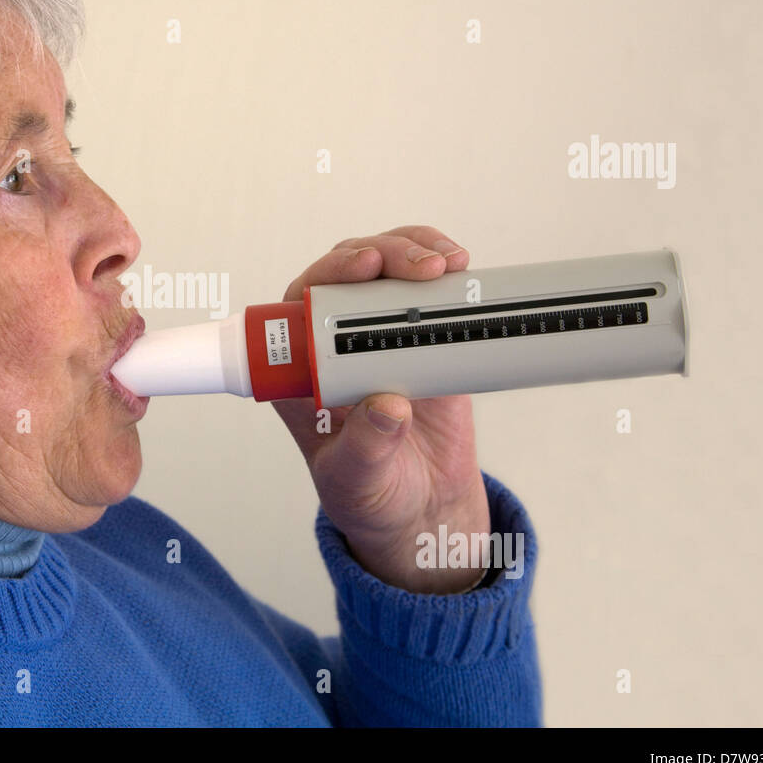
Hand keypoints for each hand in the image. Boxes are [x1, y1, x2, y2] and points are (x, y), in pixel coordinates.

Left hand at [273, 226, 489, 593]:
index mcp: (301, 372)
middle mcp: (335, 345)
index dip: (328, 275)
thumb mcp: (357, 479)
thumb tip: (388, 407)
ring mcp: (381, 337)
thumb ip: (366, 447)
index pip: (301, 305)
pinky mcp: (424, 340)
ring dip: (414, 252)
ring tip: (448, 264)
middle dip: (382, 256)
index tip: (364, 268)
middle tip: (423, 266)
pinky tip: (462, 269)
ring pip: (386, 272)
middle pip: (347, 275)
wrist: (421, 509)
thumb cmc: (370, 495)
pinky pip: (428, 292)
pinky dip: (445, 273)